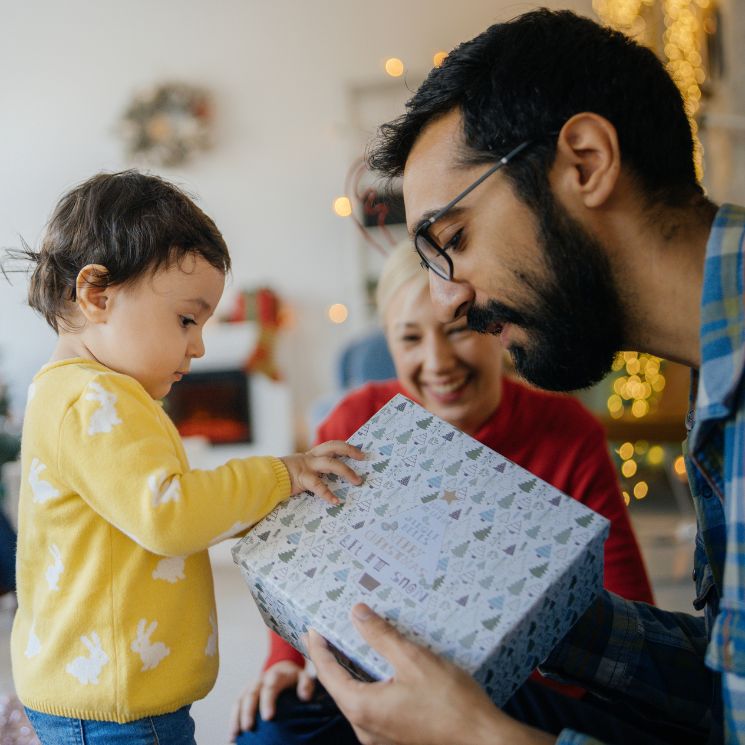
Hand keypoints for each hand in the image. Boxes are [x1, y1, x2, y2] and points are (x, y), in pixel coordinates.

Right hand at [228, 660, 315, 739]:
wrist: (281, 669)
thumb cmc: (294, 679)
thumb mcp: (303, 677)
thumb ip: (306, 685)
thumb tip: (305, 697)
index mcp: (276, 675)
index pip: (271, 687)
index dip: (268, 701)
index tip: (268, 717)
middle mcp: (260, 680)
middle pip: (252, 694)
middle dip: (248, 711)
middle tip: (248, 728)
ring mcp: (250, 686)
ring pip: (240, 699)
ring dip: (236, 716)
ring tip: (235, 735)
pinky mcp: (243, 694)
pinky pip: (235, 706)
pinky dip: (232, 720)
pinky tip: (232, 736)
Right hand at [280, 440, 363, 504]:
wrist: (265, 478)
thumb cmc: (280, 477)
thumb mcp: (297, 471)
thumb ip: (311, 474)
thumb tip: (328, 483)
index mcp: (310, 455)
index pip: (330, 446)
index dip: (345, 447)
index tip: (358, 452)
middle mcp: (310, 457)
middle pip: (333, 446)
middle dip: (349, 450)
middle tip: (362, 457)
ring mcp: (307, 466)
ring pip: (331, 463)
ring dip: (346, 471)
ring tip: (357, 481)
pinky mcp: (302, 478)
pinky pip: (318, 485)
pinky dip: (327, 493)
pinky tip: (335, 501)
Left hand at [307, 604, 554, 744]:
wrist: (483, 741)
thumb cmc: (451, 702)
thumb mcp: (413, 659)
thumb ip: (381, 636)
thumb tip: (357, 613)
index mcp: (362, 708)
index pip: (328, 673)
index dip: (318, 648)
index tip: (313, 628)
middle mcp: (364, 729)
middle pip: (339, 688)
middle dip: (333, 660)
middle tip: (331, 634)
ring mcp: (380, 739)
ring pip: (356, 700)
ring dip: (352, 674)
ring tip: (354, 648)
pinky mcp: (396, 741)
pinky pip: (372, 710)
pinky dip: (369, 688)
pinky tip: (382, 673)